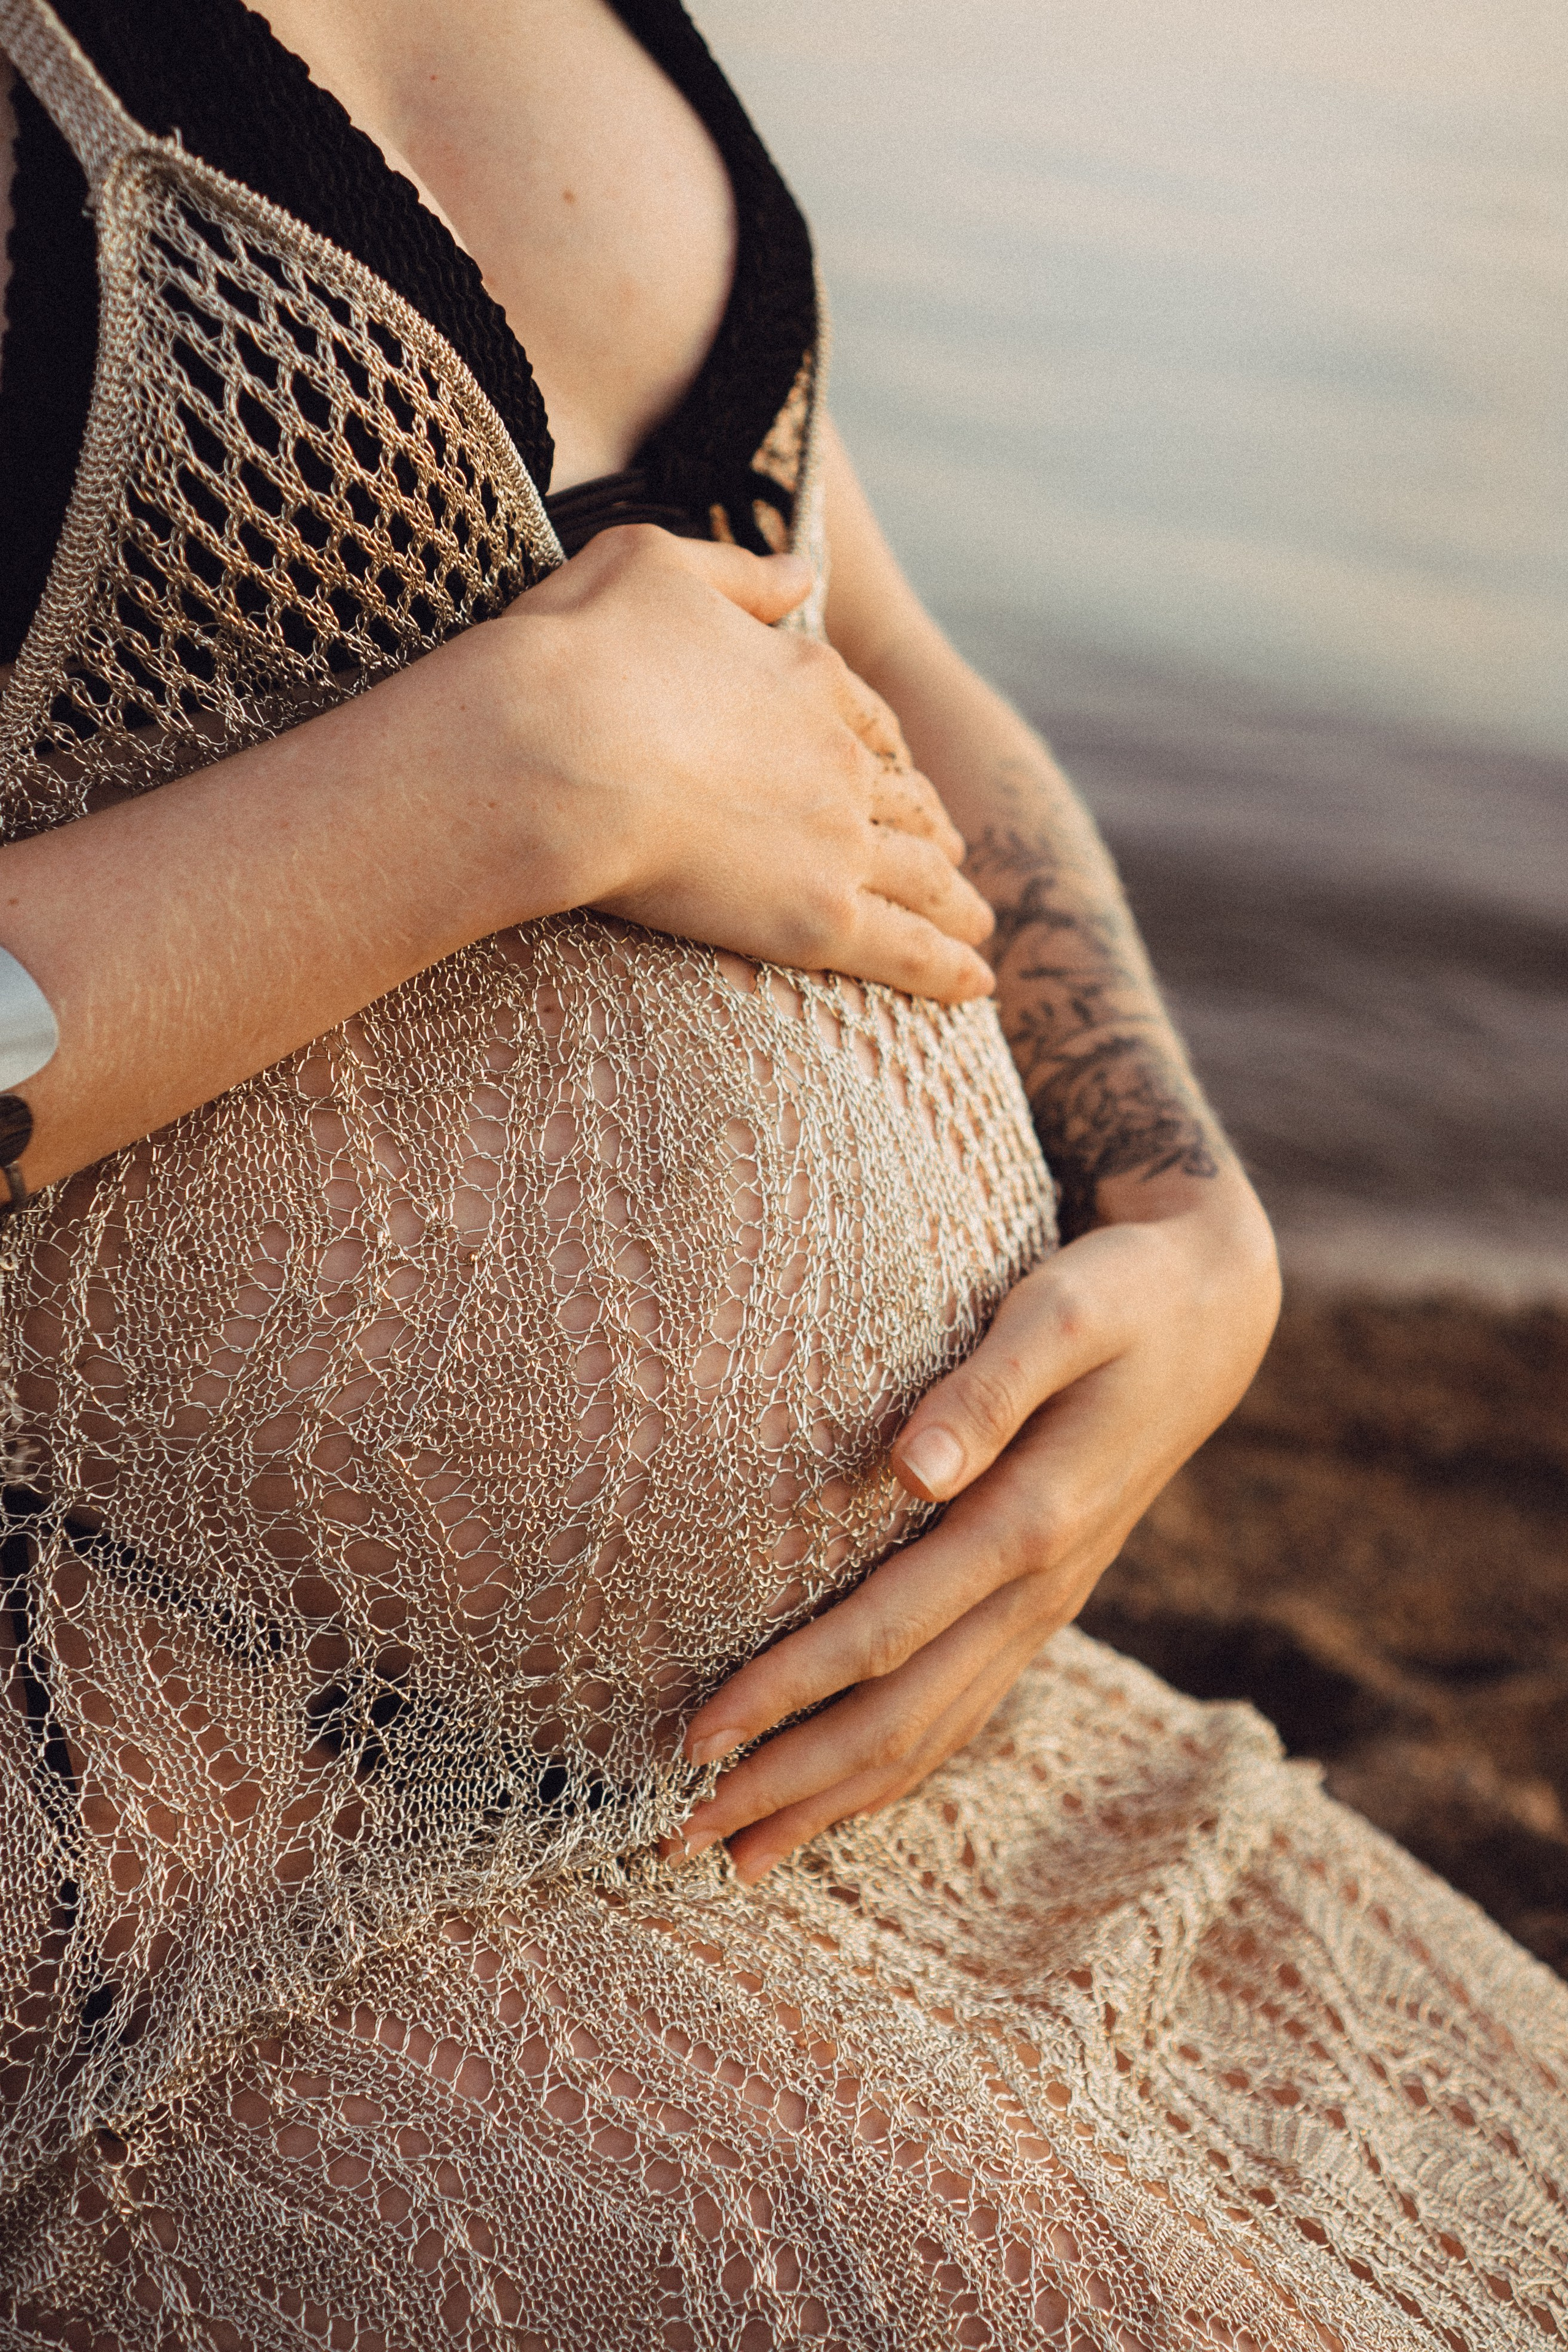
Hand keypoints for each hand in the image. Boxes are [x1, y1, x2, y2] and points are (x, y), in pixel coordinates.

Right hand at [473, 525, 995, 1001]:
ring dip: (955, 901)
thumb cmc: (577, 655)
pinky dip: (950, 967)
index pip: (866, 722)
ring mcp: (839, 840)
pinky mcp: (821, 917)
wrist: (553, 750)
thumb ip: (736, 573)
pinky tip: (978, 985)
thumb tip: (800, 570)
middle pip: (905, 801)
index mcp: (808, 676)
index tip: (896, 777)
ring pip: (920, 876)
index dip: (884, 754)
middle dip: (932, 829)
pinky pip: (906, 949)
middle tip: (950, 856)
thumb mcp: (652, 564)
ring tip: (976, 925)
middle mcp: (840, 758)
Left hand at [665, 1165, 1279, 1883]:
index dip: (790, 1692)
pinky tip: (841, 1798)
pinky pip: (963, 1707)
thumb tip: (913, 1467)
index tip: (698, 1738)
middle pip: (902, 1716)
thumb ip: (988, 1385)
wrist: (1214, 1315)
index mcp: (1032, 1520)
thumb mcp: (1061, 1311)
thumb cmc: (1121, 1295)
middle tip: (683, 1841)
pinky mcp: (1044, 1599)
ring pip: (934, 1731)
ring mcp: (1046, 1603)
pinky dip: (895, 1766)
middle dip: (792, 1783)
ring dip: (836, 1798)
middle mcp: (1039, 1585)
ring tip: (743, 1857)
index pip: (886, 1633)